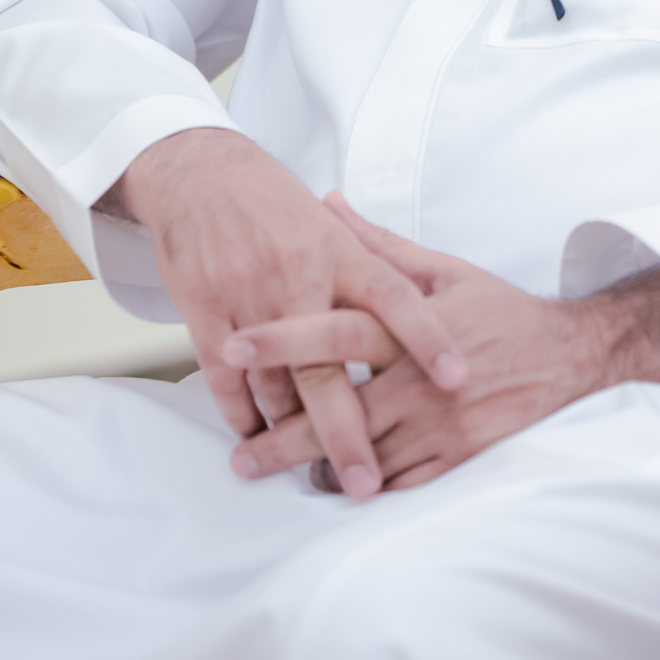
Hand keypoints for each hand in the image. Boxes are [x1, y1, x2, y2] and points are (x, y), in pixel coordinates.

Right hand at [98, 132, 466, 497]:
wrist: (201, 176)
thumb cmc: (274, 204)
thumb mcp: (331, 227)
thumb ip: (376, 265)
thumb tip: (426, 302)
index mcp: (339, 252)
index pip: (395, 297)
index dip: (429, 337)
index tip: (458, 380)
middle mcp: (299, 277)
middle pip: (327, 368)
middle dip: (346, 432)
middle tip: (366, 482)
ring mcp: (250, 299)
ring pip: (275, 385)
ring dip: (292, 434)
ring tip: (316, 473)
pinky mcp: (207, 315)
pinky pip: (228, 382)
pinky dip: (243, 415)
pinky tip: (258, 438)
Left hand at [225, 195, 659, 490]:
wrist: (571, 357)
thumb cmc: (500, 310)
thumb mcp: (441, 270)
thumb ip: (377, 244)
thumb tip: (328, 203)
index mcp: (411, 327)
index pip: (337, 331)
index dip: (284, 338)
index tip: (234, 346)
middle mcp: (421, 381)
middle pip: (339, 410)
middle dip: (283, 434)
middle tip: (238, 452)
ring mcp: (440, 426)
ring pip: (364, 457)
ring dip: (314, 467)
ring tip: (267, 471)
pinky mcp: (458, 459)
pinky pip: (400, 483)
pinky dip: (363, 487)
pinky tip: (332, 487)